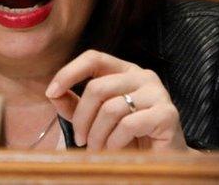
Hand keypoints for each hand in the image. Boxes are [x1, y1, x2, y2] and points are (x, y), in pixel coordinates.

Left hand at [45, 49, 187, 151]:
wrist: (162, 160)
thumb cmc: (128, 137)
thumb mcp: (95, 119)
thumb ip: (75, 105)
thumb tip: (53, 93)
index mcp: (125, 71)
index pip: (94, 57)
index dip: (69, 72)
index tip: (52, 92)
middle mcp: (143, 76)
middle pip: (98, 87)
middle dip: (82, 118)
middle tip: (80, 140)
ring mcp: (158, 93)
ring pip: (111, 108)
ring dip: (97, 135)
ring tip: (97, 149)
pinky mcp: (167, 114)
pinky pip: (128, 124)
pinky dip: (114, 142)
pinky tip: (114, 150)